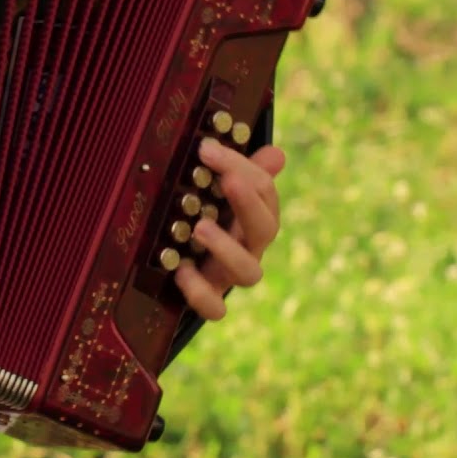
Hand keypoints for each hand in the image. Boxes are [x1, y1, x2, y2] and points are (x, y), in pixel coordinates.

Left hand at [174, 138, 286, 320]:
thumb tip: (276, 153)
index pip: (263, 191)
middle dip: (249, 202)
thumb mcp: (221, 195)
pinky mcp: (208, 300)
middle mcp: (248, 247)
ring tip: (200, 228)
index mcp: (253, 218)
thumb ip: (246, 174)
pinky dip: (201, 292)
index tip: (207, 149)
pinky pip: (215, 308)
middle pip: (266, 229)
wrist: (180, 268)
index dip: (240, 167)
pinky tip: (182, 270)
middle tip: (229, 180)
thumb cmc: (206, 220)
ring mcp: (229, 276)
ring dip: (227, 248)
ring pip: (248, 272)